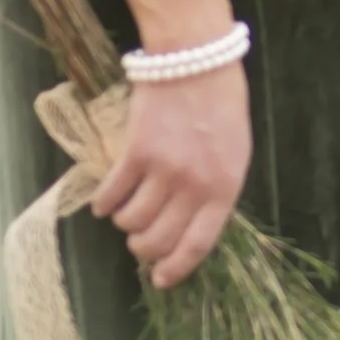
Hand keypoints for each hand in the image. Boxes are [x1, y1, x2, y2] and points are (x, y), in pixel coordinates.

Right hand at [87, 62, 251, 288]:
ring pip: (132, 221)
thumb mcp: (234, 153)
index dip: (176, 268)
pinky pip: (113, 193)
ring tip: (126, 214)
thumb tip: (188, 226)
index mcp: (225, 188)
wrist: (196, 59)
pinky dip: (104, 203)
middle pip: (159, 239)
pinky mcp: (136, 151)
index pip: (198, 244)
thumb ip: (215, 190)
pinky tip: (104, 202)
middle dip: (144, 248)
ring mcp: (165, 169)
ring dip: (125, 224)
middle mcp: (195, 185)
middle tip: (139, 241)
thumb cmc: (221, 106)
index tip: (161, 280)